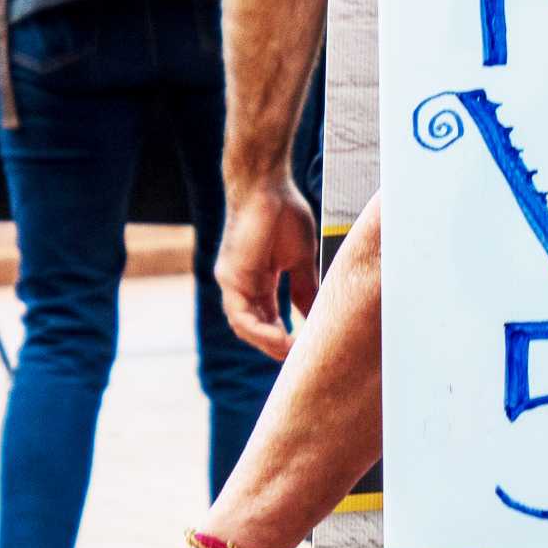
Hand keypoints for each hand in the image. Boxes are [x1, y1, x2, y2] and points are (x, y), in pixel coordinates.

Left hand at [217, 179, 318, 360]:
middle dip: (280, 349)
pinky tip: (282, 340)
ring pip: (246, 328)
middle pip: (257, 330)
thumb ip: (305, 288)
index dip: (288, 338)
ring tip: (295, 355)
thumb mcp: (301, 259)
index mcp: (259, 283)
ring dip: (270, 345)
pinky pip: (241, 316)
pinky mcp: (229, 277)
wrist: (267, 186)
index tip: (309, 350)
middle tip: (305, 361)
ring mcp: (233, 283)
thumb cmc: (284, 214)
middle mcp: (242, 287)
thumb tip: (318, 313)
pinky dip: (262, 332)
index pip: (270, 320)